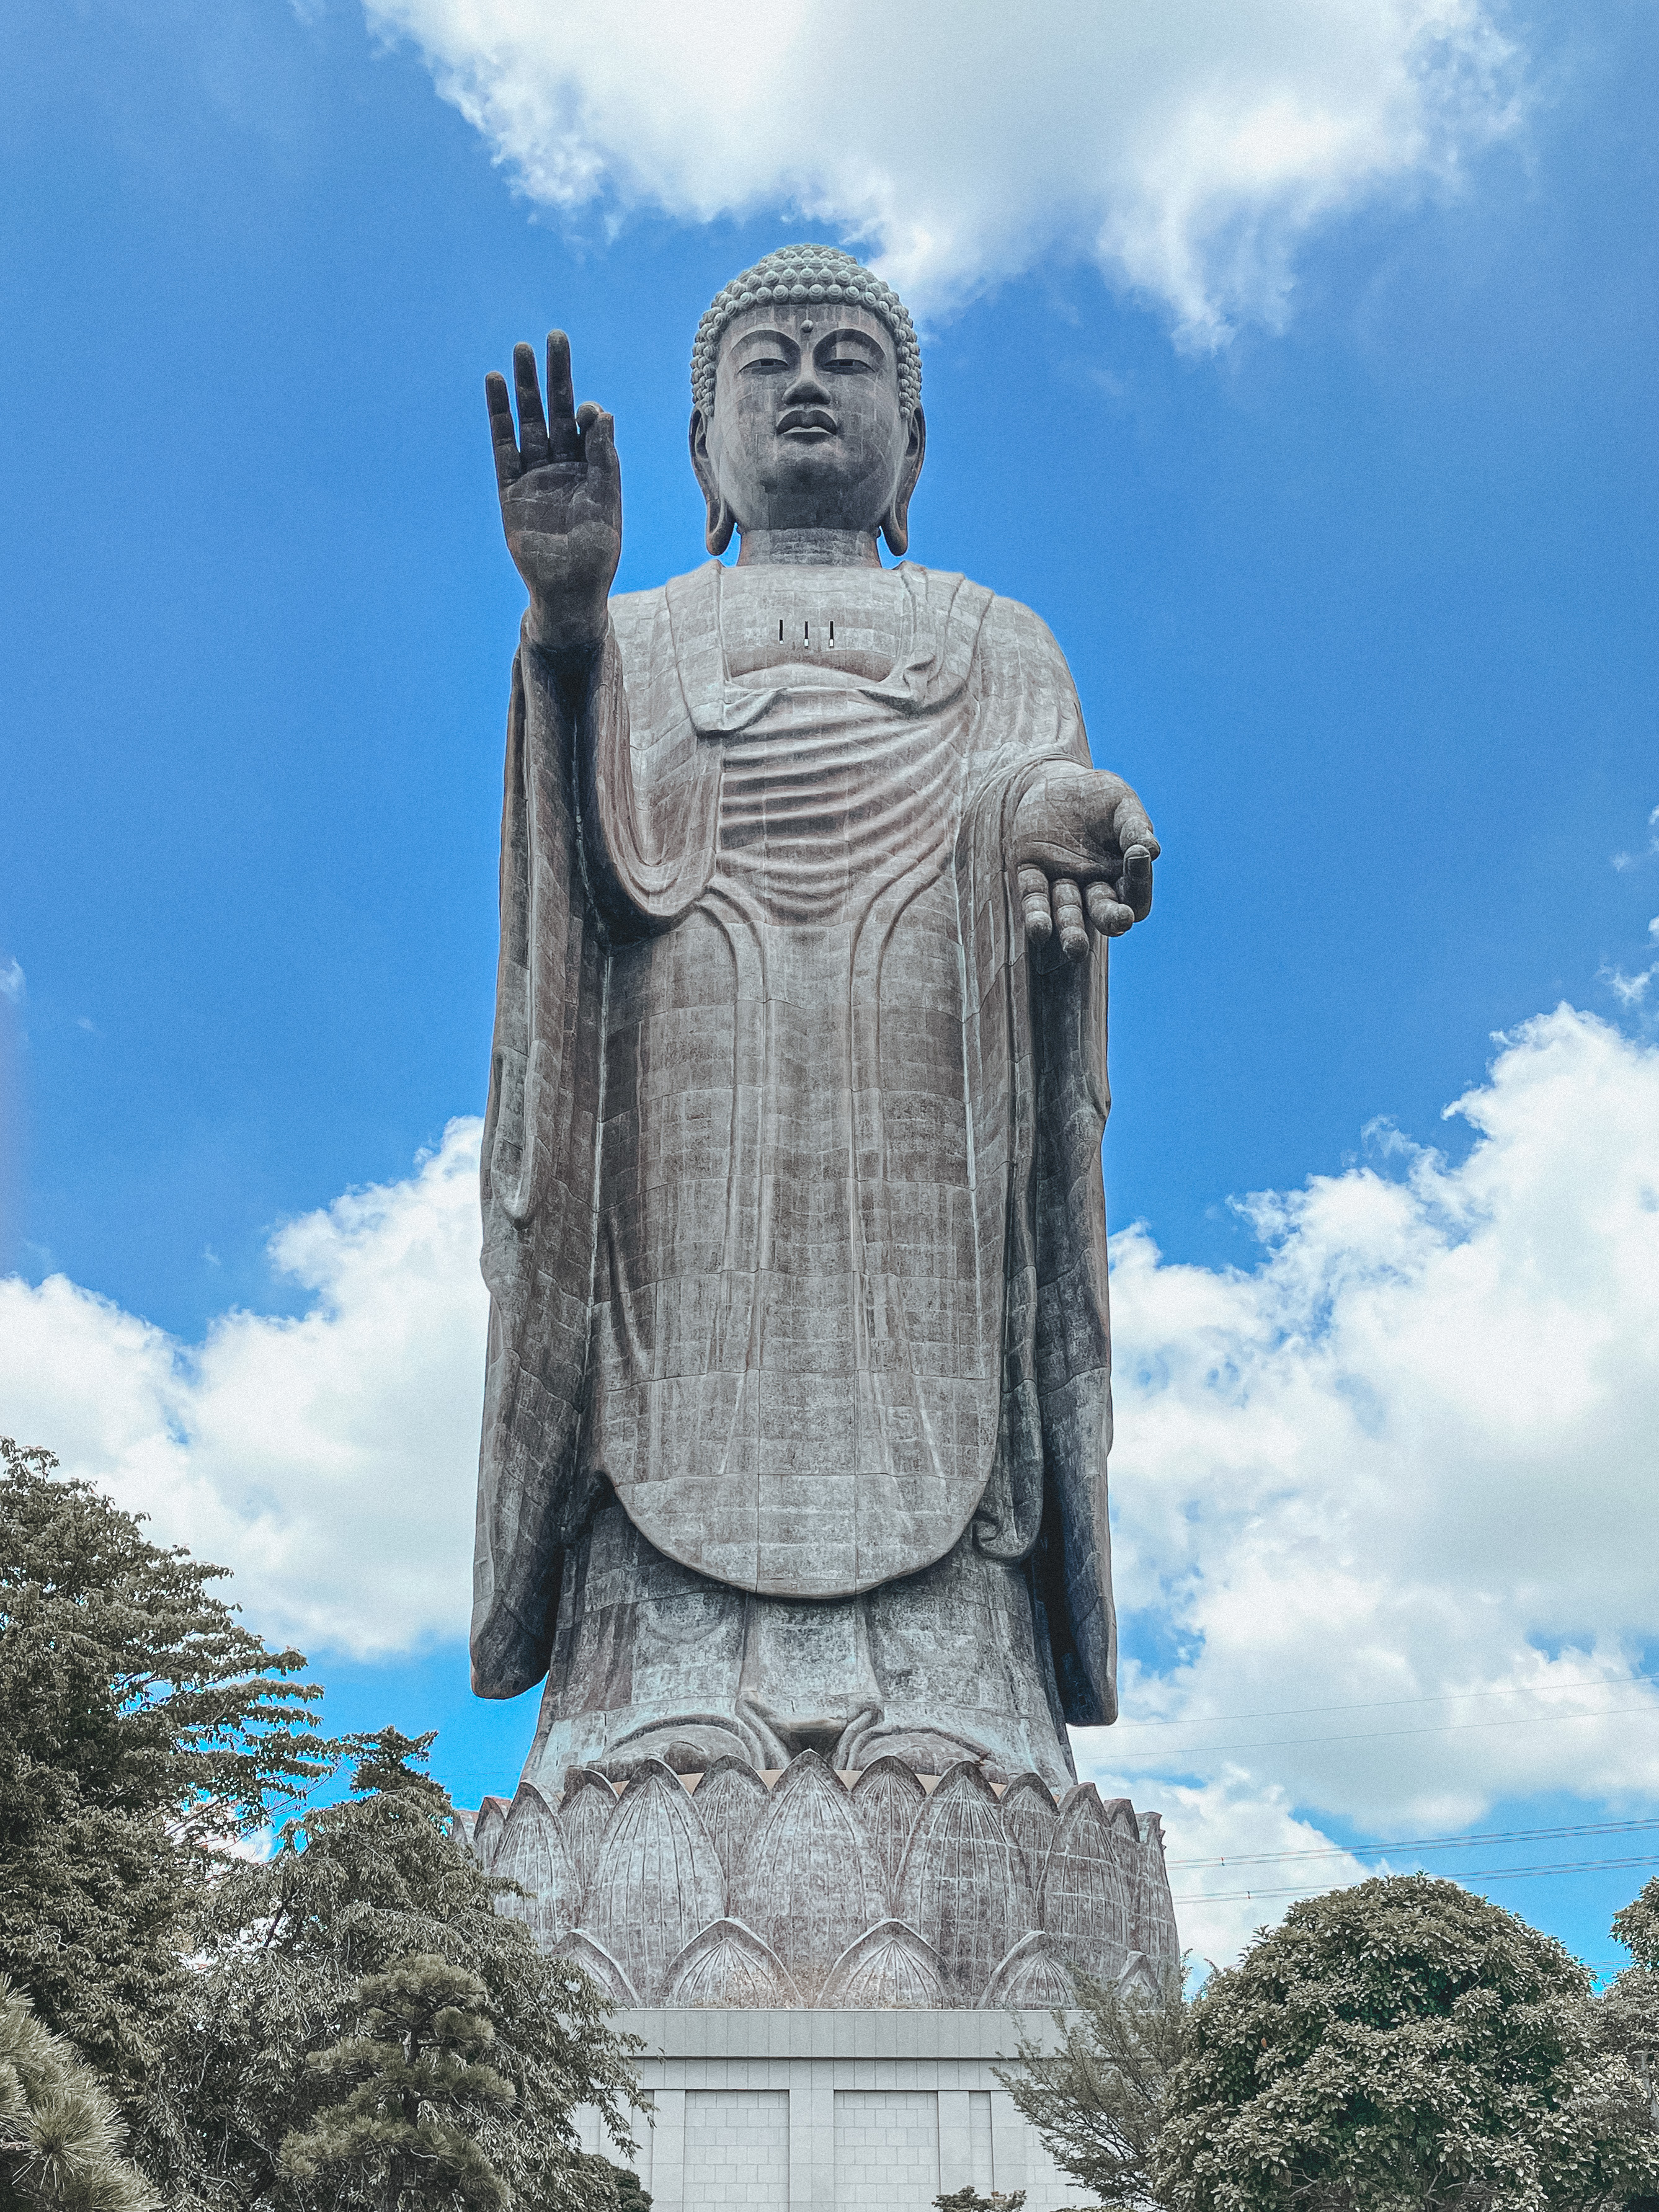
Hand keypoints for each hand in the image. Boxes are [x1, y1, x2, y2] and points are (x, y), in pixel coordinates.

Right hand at [485, 331, 620, 658]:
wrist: (568, 592)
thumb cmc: (596, 555)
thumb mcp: (607, 505)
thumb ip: (604, 459)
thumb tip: (603, 413)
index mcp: (592, 468)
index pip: (588, 427)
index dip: (587, 413)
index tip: (588, 410)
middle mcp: (563, 466)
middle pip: (557, 411)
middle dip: (556, 376)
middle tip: (554, 337)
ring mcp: (535, 474)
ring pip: (529, 421)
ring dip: (525, 387)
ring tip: (520, 350)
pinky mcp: (511, 487)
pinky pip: (503, 445)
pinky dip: (499, 416)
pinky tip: (494, 384)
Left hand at [1011, 763, 1159, 958]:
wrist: (1052, 781)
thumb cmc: (1096, 796)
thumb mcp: (1121, 803)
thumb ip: (1135, 826)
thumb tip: (1152, 850)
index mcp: (1122, 875)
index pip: (1135, 895)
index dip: (1140, 881)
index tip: (1139, 854)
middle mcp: (1092, 886)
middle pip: (1103, 913)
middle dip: (1110, 917)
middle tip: (1119, 921)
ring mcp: (1061, 882)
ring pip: (1067, 913)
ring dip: (1071, 930)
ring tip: (1076, 947)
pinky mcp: (1031, 873)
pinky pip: (1034, 898)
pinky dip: (1037, 914)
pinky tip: (1039, 931)